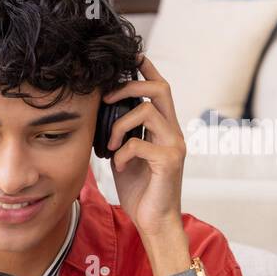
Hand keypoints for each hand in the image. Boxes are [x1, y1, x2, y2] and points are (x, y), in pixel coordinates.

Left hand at [103, 55, 188, 244]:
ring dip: (119, 124)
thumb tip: (102, 117)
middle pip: (160, 88)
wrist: (154, 221)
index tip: (133, 54)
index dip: (147, 68)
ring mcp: (174, 145)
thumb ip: (122, 136)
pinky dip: (122, 152)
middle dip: (130, 85)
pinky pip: (139, 144)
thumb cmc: (140, 190)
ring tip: (109, 144)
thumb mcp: (125, 157)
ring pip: (146, 111)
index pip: (160, 88)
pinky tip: (117, 165)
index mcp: (164, 129)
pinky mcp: (169, 161)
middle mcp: (173, 132)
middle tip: (107, 98)